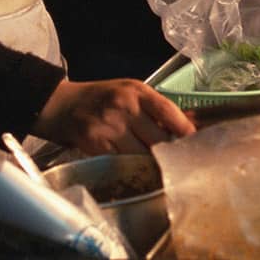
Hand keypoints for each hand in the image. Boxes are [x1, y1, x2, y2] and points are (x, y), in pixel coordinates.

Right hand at [31, 79, 192, 154]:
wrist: (63, 105)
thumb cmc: (103, 99)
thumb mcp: (129, 92)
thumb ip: (153, 108)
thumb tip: (183, 129)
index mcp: (138, 92)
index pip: (169, 111)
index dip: (185, 130)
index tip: (196, 142)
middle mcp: (125, 107)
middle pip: (158, 139)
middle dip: (168, 152)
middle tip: (179, 161)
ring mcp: (109, 126)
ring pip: (141, 154)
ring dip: (150, 163)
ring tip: (156, 167)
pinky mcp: (96, 144)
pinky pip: (121, 162)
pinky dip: (129, 167)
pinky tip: (134, 169)